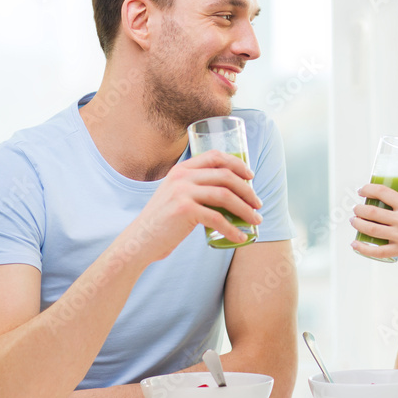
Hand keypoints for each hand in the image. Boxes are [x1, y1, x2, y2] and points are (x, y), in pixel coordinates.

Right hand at [123, 150, 262, 264]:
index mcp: (181, 169)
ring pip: (225, 195)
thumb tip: (229, 194)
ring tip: (256, 220)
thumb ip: (194, 189)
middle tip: (258, 204)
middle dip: (247, 190)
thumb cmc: (162, 222)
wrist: (139, 241)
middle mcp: (182, 176)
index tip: (250, 176)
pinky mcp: (184, 211)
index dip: (237, 164)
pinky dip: (232, 229)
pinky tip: (240, 237)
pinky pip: (216, 218)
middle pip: (225, 176)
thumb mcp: (175, 196)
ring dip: (245, 209)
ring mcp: (182, 192)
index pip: (215, 156)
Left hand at [349, 183, 397, 271]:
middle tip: (355, 208)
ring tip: (354, 221)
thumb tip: (387, 205)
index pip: (383, 192)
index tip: (361, 190)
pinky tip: (355, 243)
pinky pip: (377, 251)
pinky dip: (363, 248)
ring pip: (371, 229)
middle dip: (359, 209)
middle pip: (372, 212)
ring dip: (358, 224)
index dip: (368, 189)